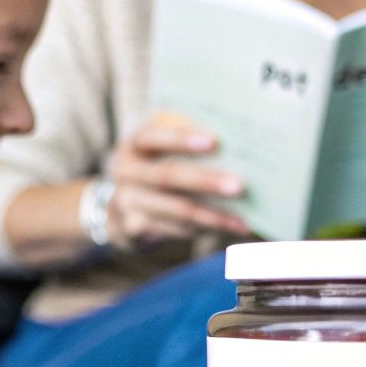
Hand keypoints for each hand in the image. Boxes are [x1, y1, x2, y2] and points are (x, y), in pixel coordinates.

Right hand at [105, 115, 250, 248]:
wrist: (123, 204)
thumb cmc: (158, 164)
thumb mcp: (163, 149)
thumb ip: (190, 142)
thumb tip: (239, 145)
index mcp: (135, 143)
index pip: (155, 137)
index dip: (182, 139)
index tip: (214, 141)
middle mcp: (125, 171)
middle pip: (166, 176)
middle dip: (204, 181)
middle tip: (238, 186)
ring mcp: (127, 202)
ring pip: (176, 210)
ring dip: (212, 215)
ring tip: (243, 220)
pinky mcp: (134, 228)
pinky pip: (177, 229)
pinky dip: (207, 228)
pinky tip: (232, 227)